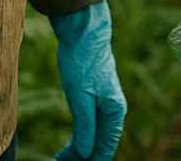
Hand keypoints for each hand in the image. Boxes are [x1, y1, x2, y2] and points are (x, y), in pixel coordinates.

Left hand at [50, 0, 125, 160]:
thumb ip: (85, 127)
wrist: (83, 33)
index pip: (104, 149)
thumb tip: (87, 154)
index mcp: (114, 111)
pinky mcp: (94, 100)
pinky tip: (66, 149)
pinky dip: (78, 141)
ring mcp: (104, 106)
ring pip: (92, 139)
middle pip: (98, 146)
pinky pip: (89, 128)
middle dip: (79, 160)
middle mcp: (113, 111)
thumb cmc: (83, 62)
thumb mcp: (80, 97)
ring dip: (77, 154)